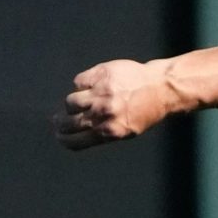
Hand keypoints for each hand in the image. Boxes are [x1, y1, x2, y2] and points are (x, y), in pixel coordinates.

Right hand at [54, 58, 176, 149]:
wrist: (160, 88)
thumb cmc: (144, 111)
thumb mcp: (127, 131)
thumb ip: (102, 132)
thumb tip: (76, 132)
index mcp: (109, 132)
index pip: (75, 141)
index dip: (63, 140)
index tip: (59, 136)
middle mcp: (103, 114)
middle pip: (69, 123)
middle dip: (60, 123)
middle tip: (58, 120)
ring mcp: (101, 94)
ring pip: (70, 102)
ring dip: (71, 104)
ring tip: (76, 103)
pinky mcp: (101, 75)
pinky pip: (79, 82)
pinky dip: (81, 85)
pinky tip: (90, 86)